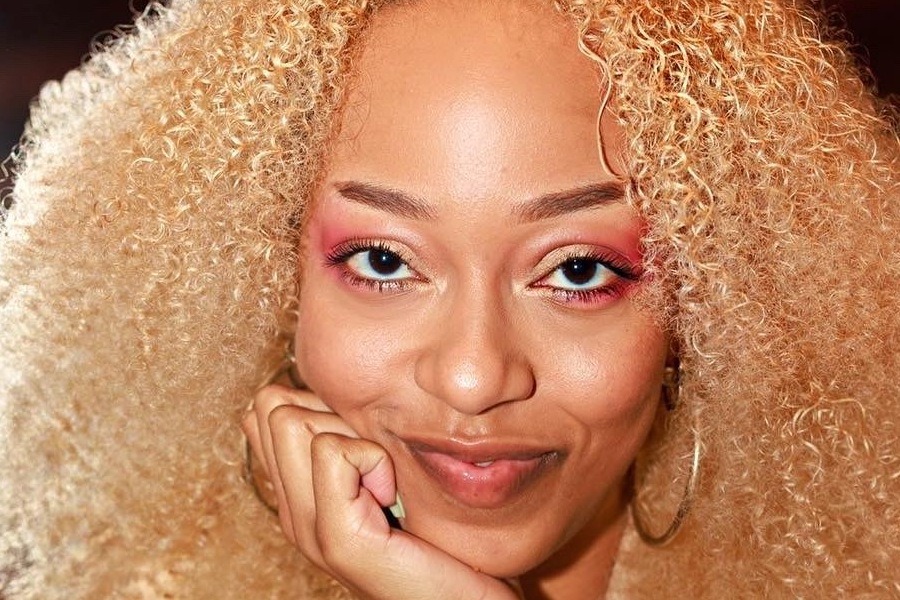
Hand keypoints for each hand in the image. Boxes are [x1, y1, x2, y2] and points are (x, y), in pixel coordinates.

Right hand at [242, 384, 522, 599]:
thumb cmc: (440, 535)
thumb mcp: (388, 470)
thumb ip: (355, 436)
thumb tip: (334, 387)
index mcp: (297, 494)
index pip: (265, 408)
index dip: (316, 401)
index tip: (362, 437)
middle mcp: (292, 511)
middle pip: (273, 406)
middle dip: (330, 413)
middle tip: (374, 458)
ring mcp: (308, 528)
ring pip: (291, 420)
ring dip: (350, 435)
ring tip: (383, 479)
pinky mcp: (338, 539)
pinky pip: (333, 452)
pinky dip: (372, 459)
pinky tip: (391, 494)